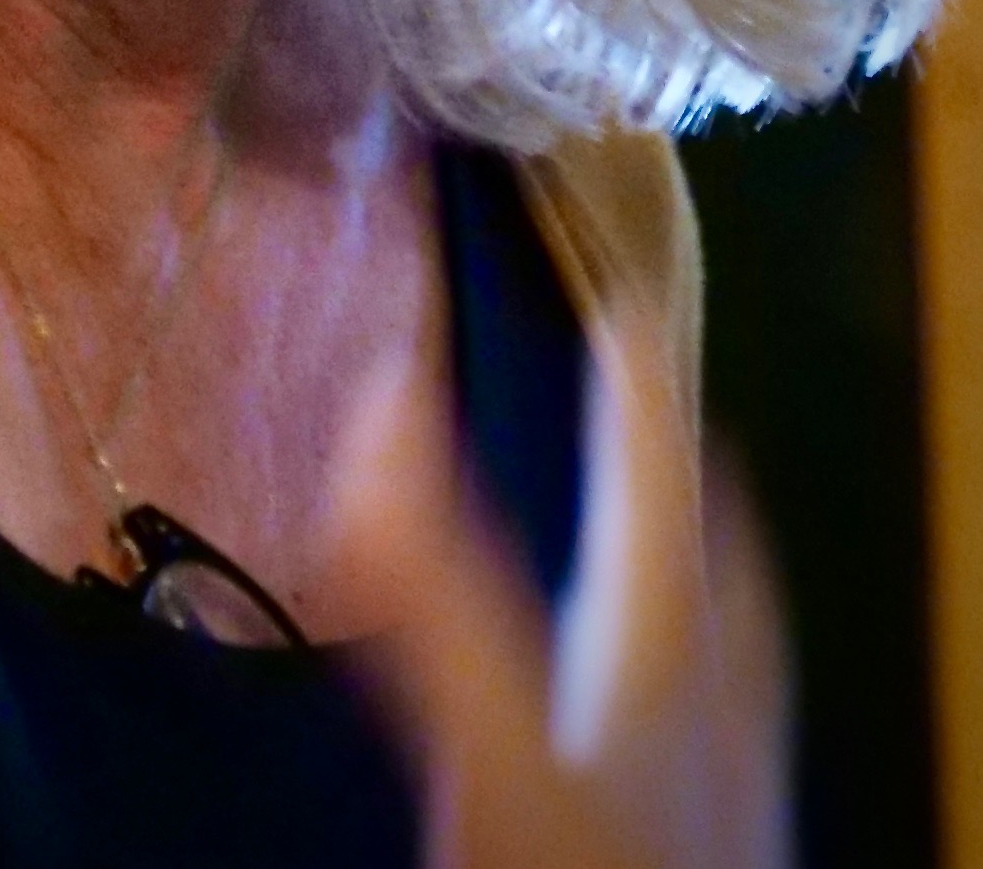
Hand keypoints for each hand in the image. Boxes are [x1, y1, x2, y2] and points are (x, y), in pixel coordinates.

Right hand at [328, 311, 791, 868]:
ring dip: (691, 577)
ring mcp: (721, 801)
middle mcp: (714, 714)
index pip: (659, 476)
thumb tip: (380, 393)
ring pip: (727, 652)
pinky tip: (630, 729)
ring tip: (653, 547)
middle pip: (718, 561)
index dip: (639, 379)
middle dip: (681, 476)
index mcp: (667, 651)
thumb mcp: (490, 738)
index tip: (619, 295)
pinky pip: (701, 734)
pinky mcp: (697, 856)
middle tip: (642, 408)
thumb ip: (430, 575)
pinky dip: (670, 680)